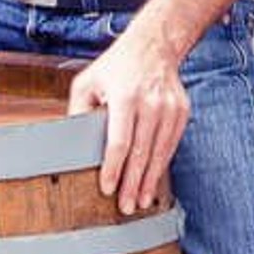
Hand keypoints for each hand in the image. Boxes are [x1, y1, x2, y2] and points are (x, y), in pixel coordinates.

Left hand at [68, 24, 190, 210]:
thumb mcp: (87, 82)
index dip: (113, 168)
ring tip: (141, 201)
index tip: (108, 188)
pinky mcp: (181, 113)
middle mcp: (150, 103)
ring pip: (159, 153)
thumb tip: (72, 143)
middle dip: (132, 184)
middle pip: (141, 152)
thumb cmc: (116, 67)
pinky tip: (153, 181)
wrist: (154, 46)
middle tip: (125, 207)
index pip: (119, 141)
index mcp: (125, 96)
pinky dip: (162, 166)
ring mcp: (169, 108)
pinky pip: (171, 146)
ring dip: (149, 181)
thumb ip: (78, 112)